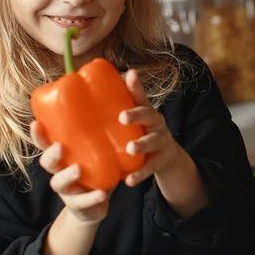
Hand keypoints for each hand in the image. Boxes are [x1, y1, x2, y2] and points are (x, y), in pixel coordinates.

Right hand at [30, 118, 108, 223]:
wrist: (97, 204)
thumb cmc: (97, 168)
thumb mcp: (99, 148)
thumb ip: (104, 129)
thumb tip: (120, 90)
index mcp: (62, 155)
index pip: (45, 143)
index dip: (38, 135)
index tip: (36, 123)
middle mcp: (59, 171)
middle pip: (47, 162)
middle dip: (51, 154)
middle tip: (60, 147)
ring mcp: (66, 189)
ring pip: (59, 183)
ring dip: (67, 176)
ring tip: (78, 169)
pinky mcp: (78, 204)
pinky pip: (82, 202)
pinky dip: (91, 198)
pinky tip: (101, 194)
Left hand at [118, 69, 182, 188]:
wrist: (167, 156)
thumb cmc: (142, 132)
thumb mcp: (134, 119)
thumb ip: (117, 106)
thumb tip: (87, 91)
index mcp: (146, 111)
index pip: (141, 95)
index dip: (136, 85)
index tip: (130, 74)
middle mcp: (157, 123)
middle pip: (149, 115)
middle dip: (137, 115)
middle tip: (122, 117)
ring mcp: (161, 141)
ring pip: (153, 141)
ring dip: (142, 144)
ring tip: (130, 148)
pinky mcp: (161, 160)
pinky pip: (151, 168)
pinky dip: (140, 174)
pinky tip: (129, 180)